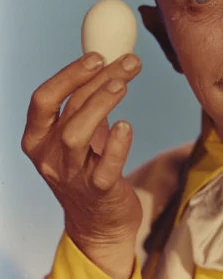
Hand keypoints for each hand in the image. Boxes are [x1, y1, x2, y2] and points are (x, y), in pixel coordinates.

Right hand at [21, 52, 142, 278]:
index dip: (68, 75)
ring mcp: (71, 177)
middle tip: (127, 62)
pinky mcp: (98, 193)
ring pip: (77, 135)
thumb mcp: (79, 134)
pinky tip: (127, 126)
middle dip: (97, 80)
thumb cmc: (89, 167)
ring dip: (101, 105)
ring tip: (123, 84)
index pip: (43, 99)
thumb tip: (110, 61)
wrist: (98, 223)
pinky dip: (116, 146)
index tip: (97, 55)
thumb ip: (86, 103)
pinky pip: (104, 169)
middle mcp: (48, 157)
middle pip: (68, 110)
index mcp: (38, 138)